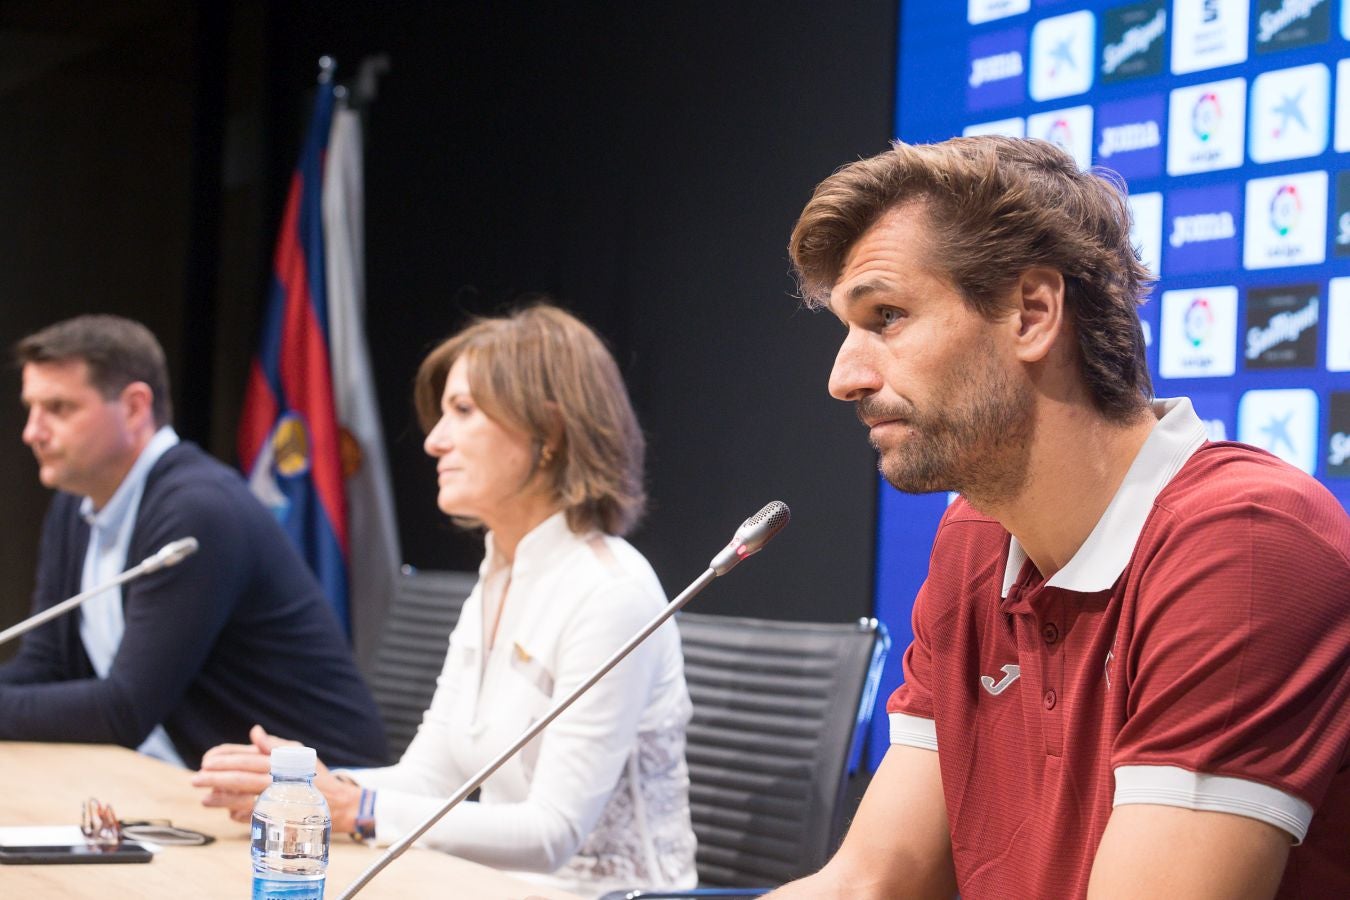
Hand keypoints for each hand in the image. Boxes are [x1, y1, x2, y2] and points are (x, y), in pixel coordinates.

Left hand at [193, 724, 358, 830]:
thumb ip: (274, 744)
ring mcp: (277, 801)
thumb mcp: (298, 753)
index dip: (224, 758)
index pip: (246, 757)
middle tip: (195, 779)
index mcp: (280, 761)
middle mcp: (278, 780)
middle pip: (241, 778)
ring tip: (205, 799)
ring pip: (243, 799)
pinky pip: (253, 817)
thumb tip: (254, 731)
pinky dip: (238, 814)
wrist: (336, 804)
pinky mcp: (278, 818)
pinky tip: (228, 812)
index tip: (206, 760)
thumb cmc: (313, 775)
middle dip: (215, 778)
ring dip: (222, 799)